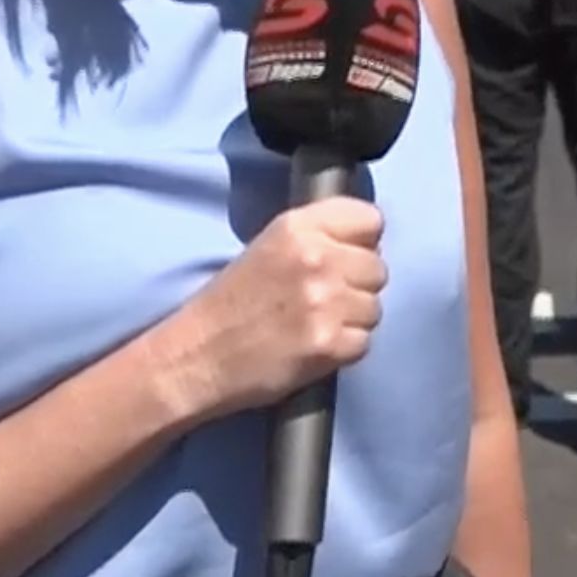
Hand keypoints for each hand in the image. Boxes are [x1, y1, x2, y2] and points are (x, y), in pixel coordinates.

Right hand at [166, 197, 388, 415]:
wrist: (198, 356)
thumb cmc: (230, 303)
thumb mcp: (269, 246)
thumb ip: (317, 236)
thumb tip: (365, 246)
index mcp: (297, 227)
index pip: (371, 219)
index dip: (362, 242)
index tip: (346, 257)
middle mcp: (316, 259)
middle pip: (378, 268)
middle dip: (358, 285)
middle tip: (326, 300)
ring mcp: (325, 303)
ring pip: (374, 308)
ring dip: (353, 320)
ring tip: (317, 324)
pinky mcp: (329, 344)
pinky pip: (364, 342)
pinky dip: (345, 349)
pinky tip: (316, 347)